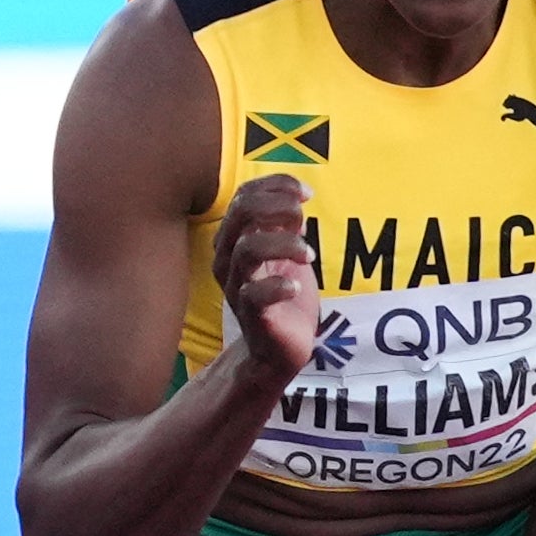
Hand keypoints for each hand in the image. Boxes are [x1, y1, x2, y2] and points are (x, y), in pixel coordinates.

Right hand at [212, 172, 325, 381]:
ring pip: (247, 249)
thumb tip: (295, 200)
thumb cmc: (281, 296)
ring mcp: (236, 286)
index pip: (244, 196)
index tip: (306, 193)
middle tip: (303, 217)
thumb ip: (285, 225)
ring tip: (308, 255)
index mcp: (235, 238)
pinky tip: (295, 288)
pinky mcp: (250, 314)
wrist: (277, 349)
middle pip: (241, 213)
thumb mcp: (286, 252)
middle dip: (277, 205)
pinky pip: (254, 294)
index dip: (275, 186)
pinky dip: (277, 286)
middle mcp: (228, 258)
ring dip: (283, 244)